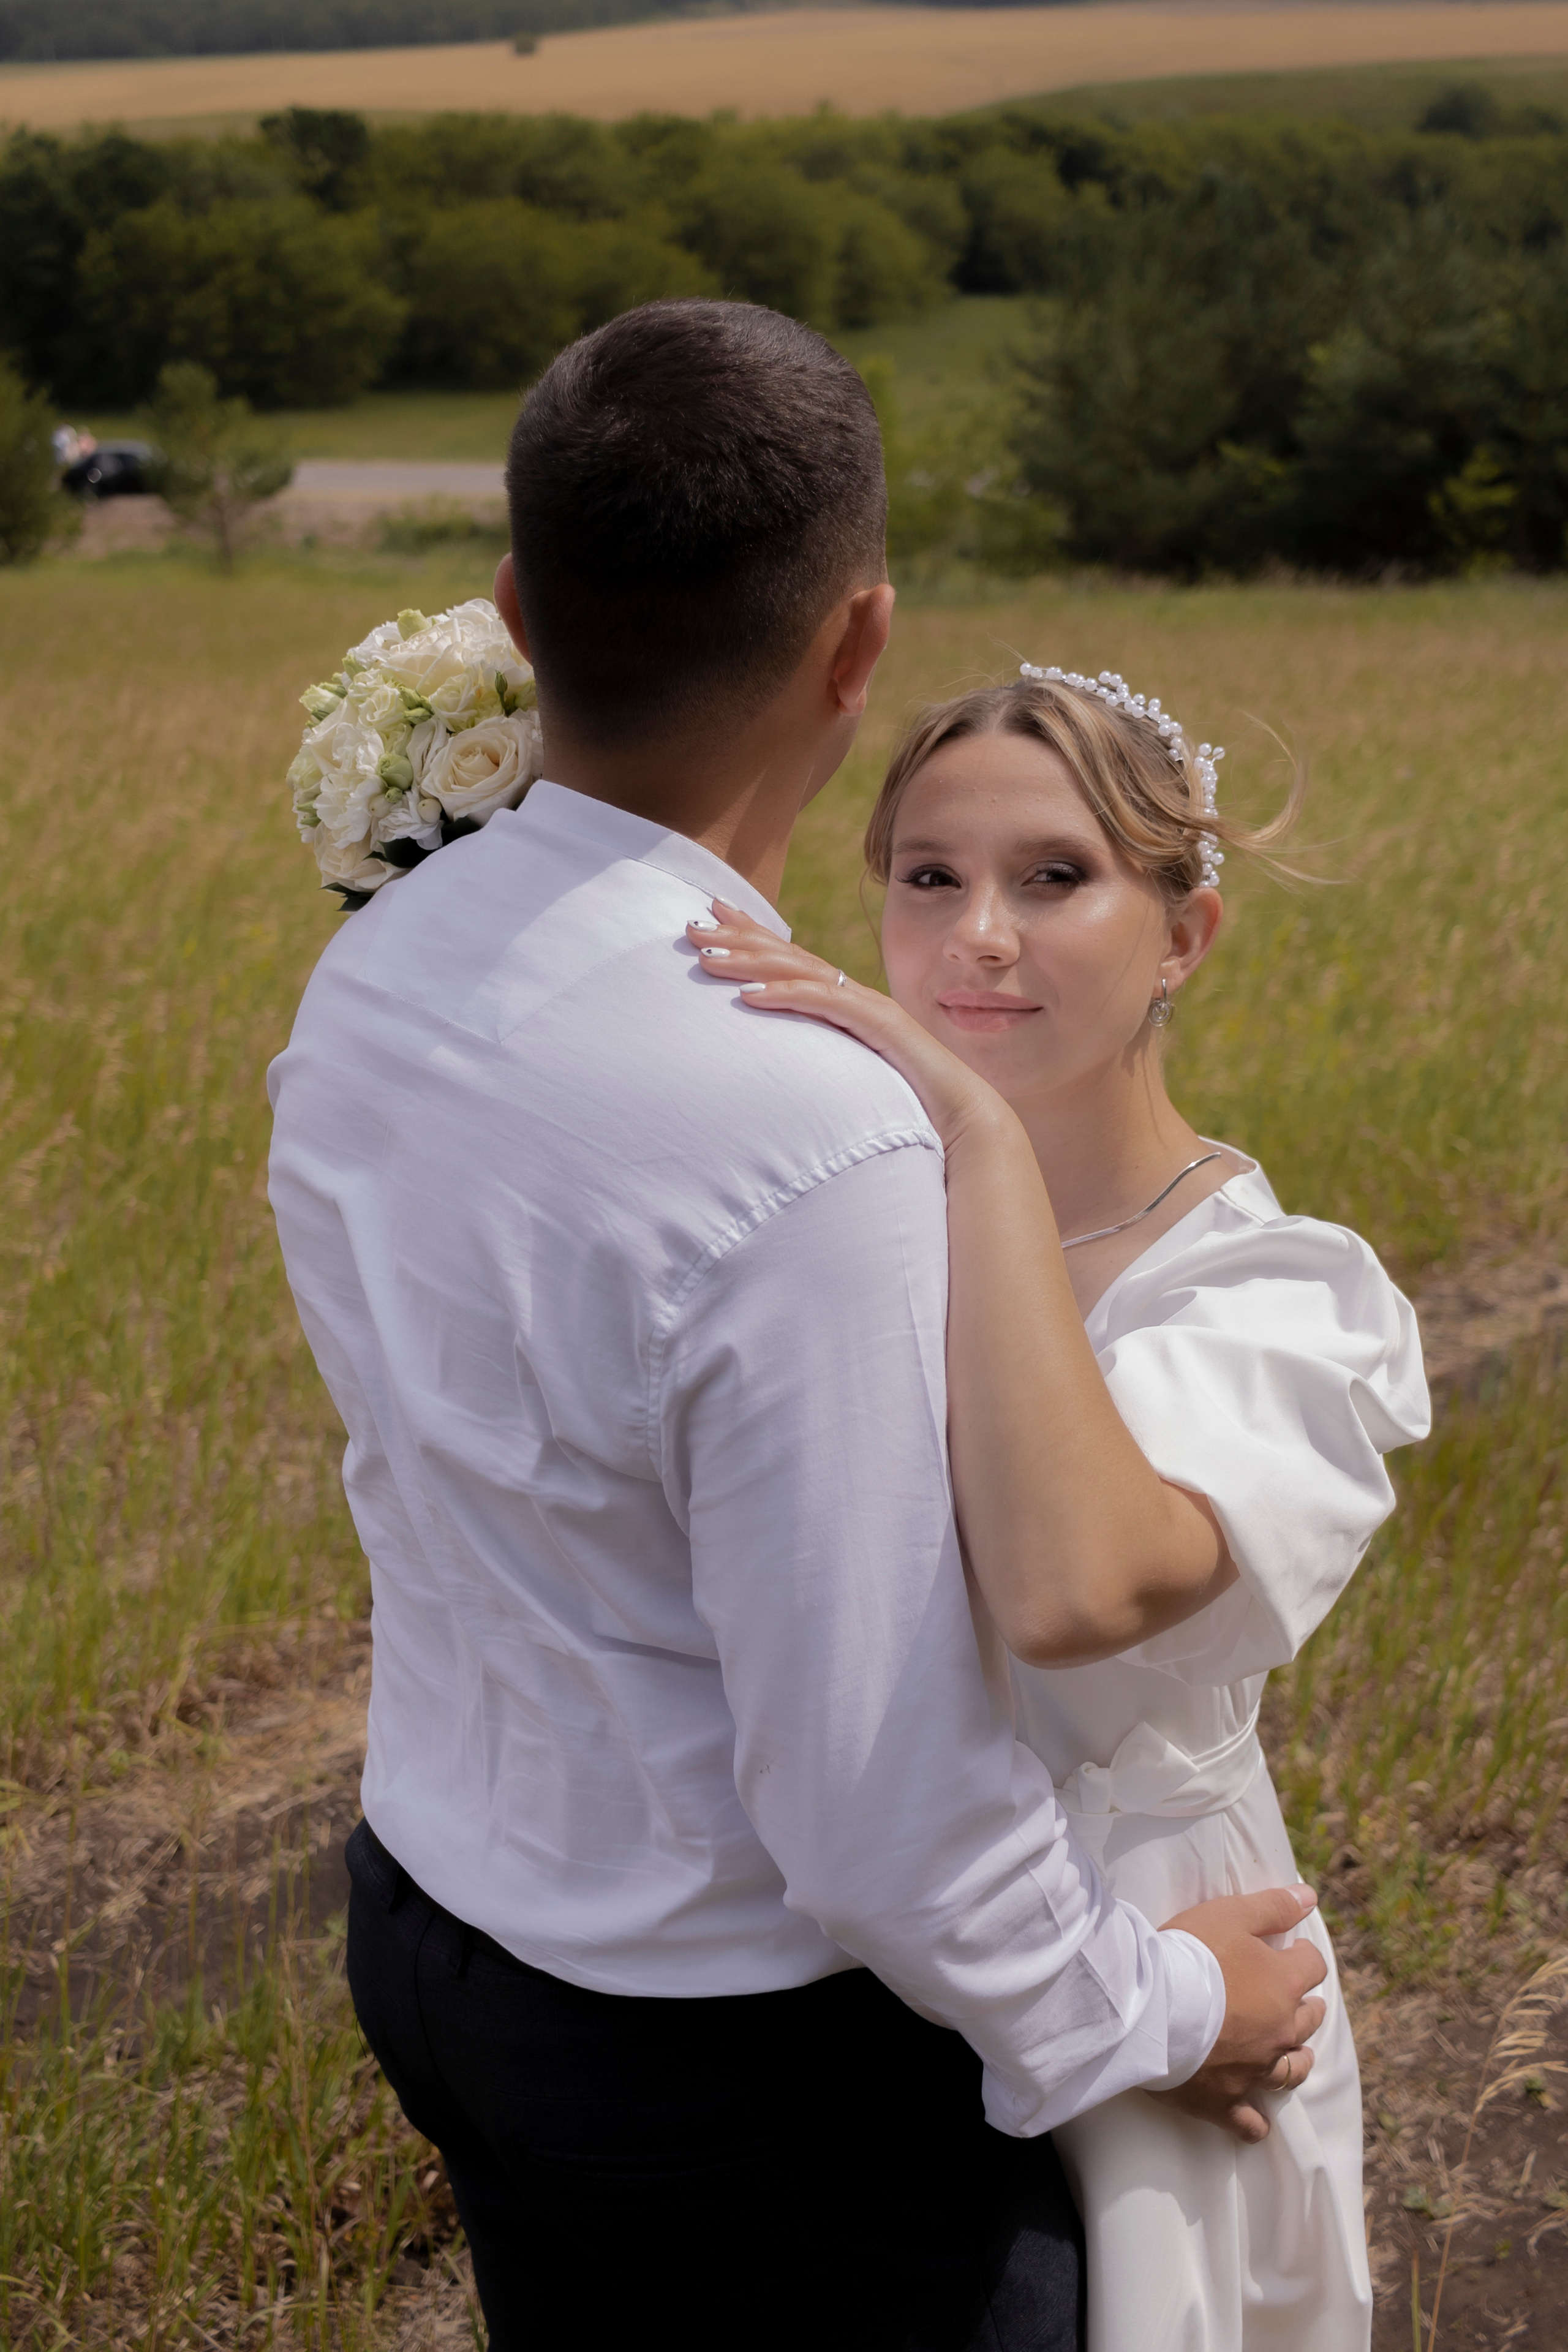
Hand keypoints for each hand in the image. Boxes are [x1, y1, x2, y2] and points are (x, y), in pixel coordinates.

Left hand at [685, 901, 1005, 1152]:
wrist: (965, 1120)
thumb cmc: (911, 1104)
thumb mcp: (851, 1074)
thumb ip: (823, 1059)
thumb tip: (782, 1067)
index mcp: (848, 1003)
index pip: (791, 958)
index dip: (752, 932)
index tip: (712, 915)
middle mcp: (856, 996)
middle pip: (789, 955)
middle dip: (739, 937)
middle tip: (691, 925)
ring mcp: (869, 1008)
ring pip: (801, 973)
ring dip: (750, 962)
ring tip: (706, 958)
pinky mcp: (880, 1027)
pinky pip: (826, 1005)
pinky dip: (786, 995)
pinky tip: (750, 996)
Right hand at [1153, 1886, 1328, 2143]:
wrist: (1150, 2007)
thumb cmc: (1189, 1954)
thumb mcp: (1231, 1914)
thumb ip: (1273, 1906)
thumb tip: (1311, 1898)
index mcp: (1284, 1984)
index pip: (1311, 1965)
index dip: (1300, 1955)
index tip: (1287, 1950)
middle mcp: (1280, 2031)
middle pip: (1308, 2019)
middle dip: (1303, 2005)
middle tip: (1288, 1997)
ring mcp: (1256, 2070)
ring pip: (1291, 2071)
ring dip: (1293, 2060)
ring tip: (1288, 2053)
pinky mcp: (1225, 2101)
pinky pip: (1250, 2122)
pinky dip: (1255, 2121)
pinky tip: (1256, 2121)